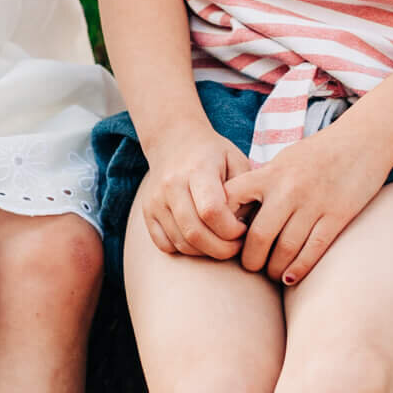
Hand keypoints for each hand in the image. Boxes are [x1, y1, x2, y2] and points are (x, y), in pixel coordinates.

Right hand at [138, 127, 250, 260]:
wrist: (174, 140)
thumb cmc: (213, 154)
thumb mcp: (236, 160)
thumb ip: (245, 192)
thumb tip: (245, 224)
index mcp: (198, 169)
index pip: (211, 210)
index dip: (231, 229)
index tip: (243, 228)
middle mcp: (172, 185)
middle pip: (195, 233)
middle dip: (222, 249)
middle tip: (236, 245)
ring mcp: (156, 200)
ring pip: (181, 242)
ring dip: (206, 252)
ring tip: (222, 242)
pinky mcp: (148, 212)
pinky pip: (165, 245)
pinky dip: (185, 250)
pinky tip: (201, 240)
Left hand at [224, 126, 391, 285]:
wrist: (363, 140)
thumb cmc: (317, 154)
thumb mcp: (283, 161)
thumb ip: (261, 184)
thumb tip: (236, 214)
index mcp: (269, 173)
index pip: (231, 200)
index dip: (223, 224)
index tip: (228, 238)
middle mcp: (288, 189)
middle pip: (258, 236)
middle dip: (251, 260)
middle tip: (251, 266)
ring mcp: (314, 203)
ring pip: (285, 249)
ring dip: (275, 269)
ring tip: (272, 273)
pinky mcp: (338, 215)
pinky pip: (313, 250)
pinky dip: (299, 268)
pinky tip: (291, 277)